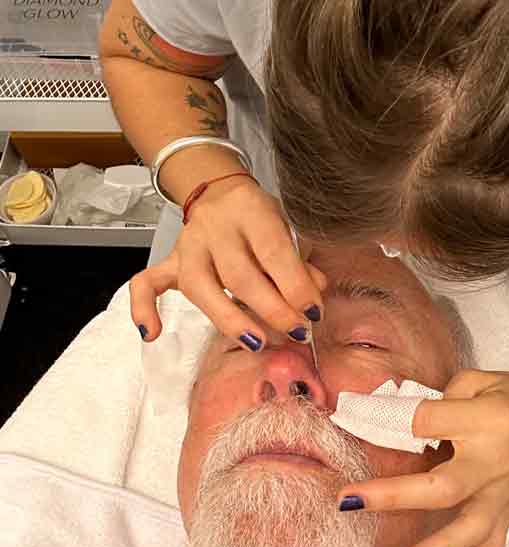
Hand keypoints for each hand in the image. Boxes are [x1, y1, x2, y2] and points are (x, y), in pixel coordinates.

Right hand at [130, 178, 326, 348]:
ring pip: (200, 286)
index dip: (296, 286)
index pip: (273, 251)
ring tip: (257, 344)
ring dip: (230, 320)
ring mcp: (188, 245)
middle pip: (239, 275)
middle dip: (272, 309)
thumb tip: (313, 297)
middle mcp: (215, 226)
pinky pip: (146, 283)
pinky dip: (144, 308)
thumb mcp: (285, 225)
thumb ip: (299, 261)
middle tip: (296, 332)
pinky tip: (152, 334)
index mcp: (250, 210)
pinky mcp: (170, 260)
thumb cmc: (257, 215)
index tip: (313, 312)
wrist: (217, 189)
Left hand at [338, 369, 508, 546]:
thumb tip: (399, 422)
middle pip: (442, 485)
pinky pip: (496, 546)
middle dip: (393, 495)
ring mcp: (503, 492)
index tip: (368, 419)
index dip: (395, 420)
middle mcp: (495, 460)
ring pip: (470, 527)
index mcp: (488, 419)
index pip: (428, 422)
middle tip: (350, 500)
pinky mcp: (508, 510)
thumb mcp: (478, 379)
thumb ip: (439, 400)